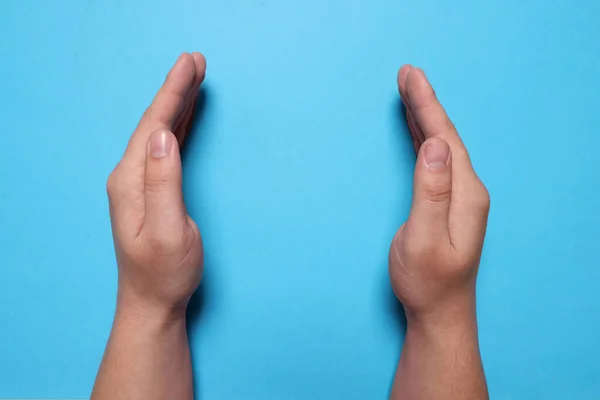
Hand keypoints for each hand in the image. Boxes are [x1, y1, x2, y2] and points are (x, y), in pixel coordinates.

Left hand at [106, 53, 205, 316]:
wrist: (152, 301)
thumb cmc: (163, 272)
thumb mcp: (167, 229)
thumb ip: (163, 182)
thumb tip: (162, 136)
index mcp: (131, 181)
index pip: (152, 125)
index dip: (172, 93)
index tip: (190, 65)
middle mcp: (130, 176)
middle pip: (154, 122)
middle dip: (175, 89)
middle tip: (195, 60)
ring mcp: (139, 183)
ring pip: (160, 132)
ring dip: (177, 103)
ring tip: (193, 78)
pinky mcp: (152, 190)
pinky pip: (165, 148)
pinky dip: (178, 126)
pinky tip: (185, 116)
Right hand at [389, 65, 489, 325]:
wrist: (439, 312)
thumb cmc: (427, 281)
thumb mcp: (424, 239)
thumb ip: (431, 192)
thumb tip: (435, 147)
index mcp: (465, 194)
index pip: (445, 139)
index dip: (426, 106)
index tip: (410, 77)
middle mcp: (467, 190)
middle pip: (445, 136)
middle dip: (424, 103)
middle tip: (407, 73)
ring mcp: (459, 197)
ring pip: (441, 145)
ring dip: (424, 117)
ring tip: (409, 91)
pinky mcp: (447, 203)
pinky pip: (435, 160)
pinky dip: (423, 138)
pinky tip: (415, 130)